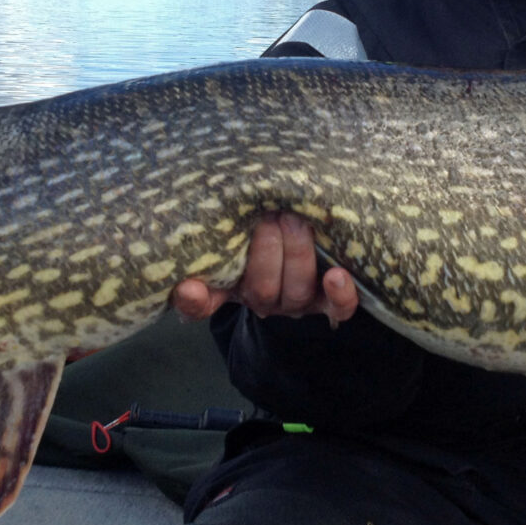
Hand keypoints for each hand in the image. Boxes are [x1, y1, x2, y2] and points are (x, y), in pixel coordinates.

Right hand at [172, 211, 358, 324]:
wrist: (300, 229)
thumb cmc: (259, 227)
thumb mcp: (232, 233)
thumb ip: (213, 241)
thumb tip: (186, 278)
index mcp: (230, 286)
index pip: (204, 303)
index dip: (196, 300)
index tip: (189, 286)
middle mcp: (264, 298)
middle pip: (261, 289)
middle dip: (266, 251)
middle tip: (269, 216)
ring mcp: (299, 300)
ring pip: (296, 291)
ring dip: (297, 255)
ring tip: (295, 220)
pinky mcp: (331, 301)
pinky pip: (338, 308)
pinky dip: (339, 293)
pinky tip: (337, 275)